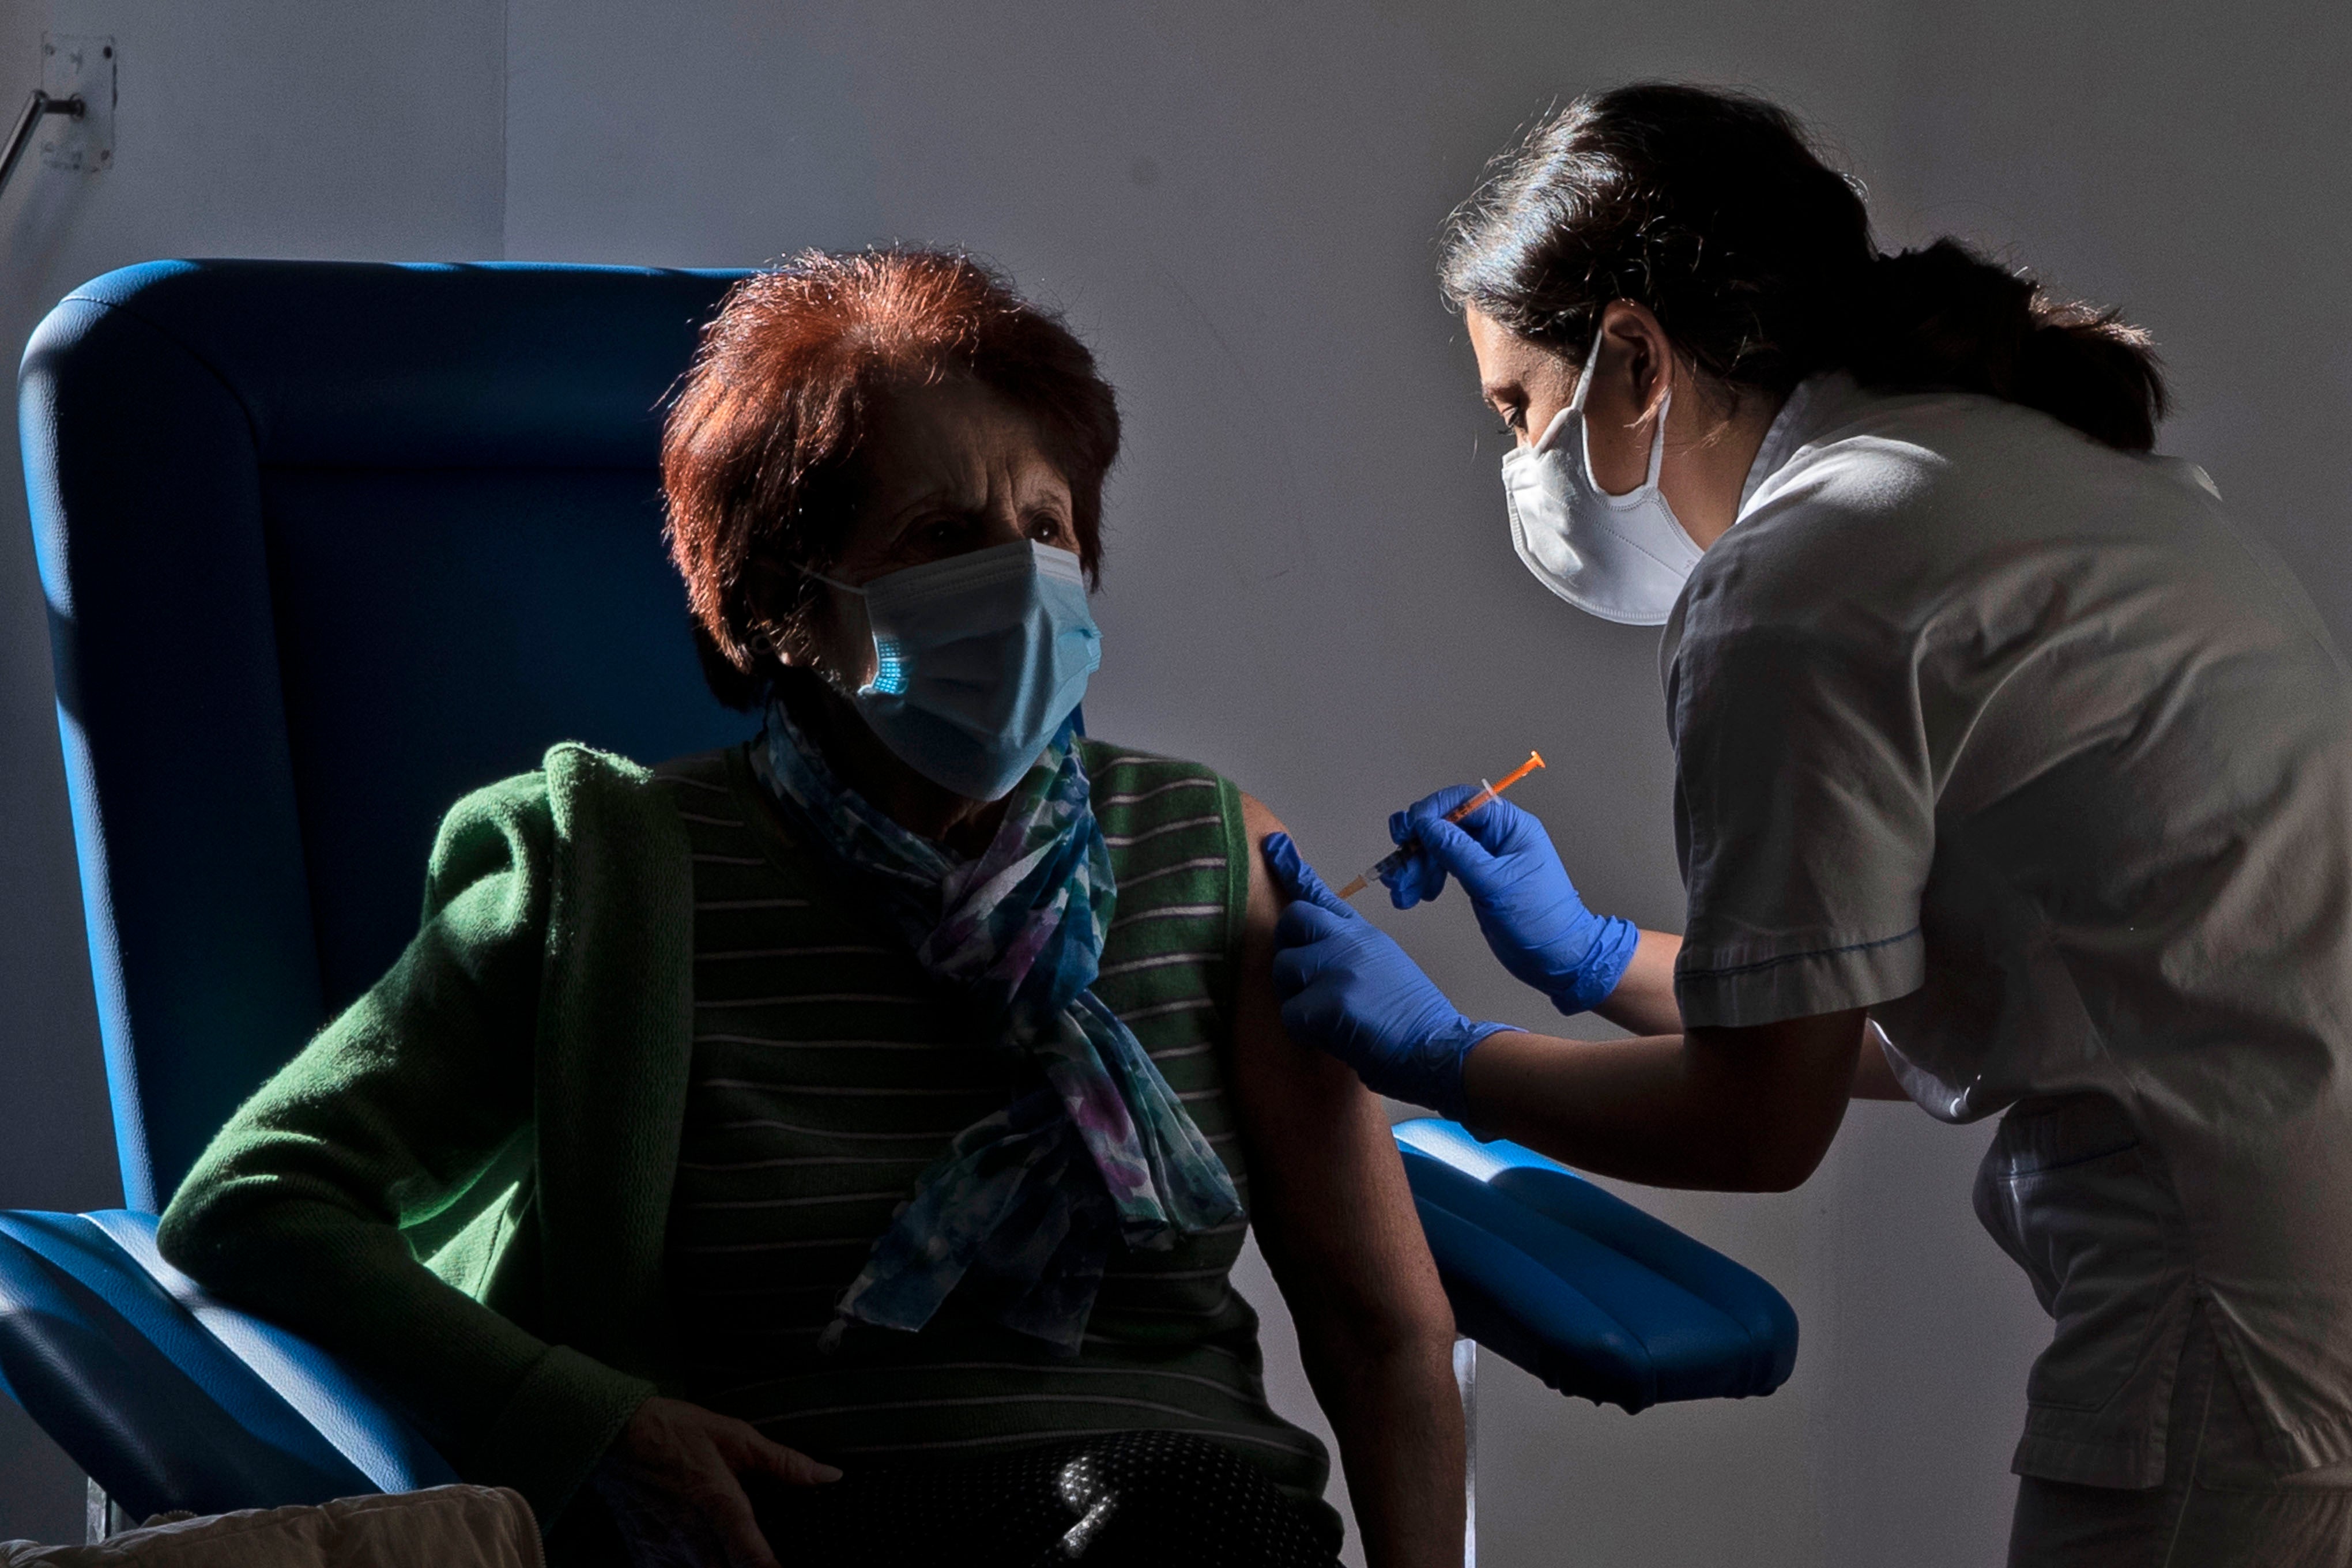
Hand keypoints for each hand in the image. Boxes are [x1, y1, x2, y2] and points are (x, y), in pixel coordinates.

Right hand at [598, 1395, 839, 1567]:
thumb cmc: (675, 1431)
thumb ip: (784, 1463)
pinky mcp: (646, 1558)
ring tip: (734, 1553)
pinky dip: (695, 1566)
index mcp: (719, 1504)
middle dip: (747, 1567)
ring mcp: (665, 1553)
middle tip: (764, 1556)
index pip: (752, 1557)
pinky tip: (707, 1554)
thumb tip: (829, 1475)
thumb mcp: (736, 1437)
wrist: (613, 1436)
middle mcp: (691, 1537)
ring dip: (723, 1566)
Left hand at [1263, 832, 1508, 1119]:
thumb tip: (1313, 957)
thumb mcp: (1386, 967)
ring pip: (1284, 970)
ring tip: (1331, 1019)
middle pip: (1291, 921)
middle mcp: (1350, 941)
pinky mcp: (1331, 1002)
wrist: (1442, 1050)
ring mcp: (1340, 967)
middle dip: (1288, 950)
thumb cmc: (1414, 1021)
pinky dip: (1306, 1032)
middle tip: (1306, 983)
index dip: (1292, 868)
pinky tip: (1335, 1038)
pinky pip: (1291, 1014)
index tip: (1272, 843)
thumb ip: (1350, 953)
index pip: (1321, 895)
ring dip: (1296, 1000)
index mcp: (1364, 935)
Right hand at [1380, 786, 1638, 1015]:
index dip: (1430, 811)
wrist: (1557, 959)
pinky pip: (1441, 866)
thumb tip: (1425, 824)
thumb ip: (1457, 851)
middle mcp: (1496, 836)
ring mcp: (1485, 858)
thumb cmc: (1540, 921)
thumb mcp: (1494, 884)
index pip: (1463, 801)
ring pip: (1437, 846)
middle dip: (1417, 846)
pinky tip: (1417, 896)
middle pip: (1444, 823)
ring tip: (1403, 893)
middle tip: (1400, 871)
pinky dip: (1424, 878)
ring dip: (1415, 866)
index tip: (1408, 832)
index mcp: (1510, 826)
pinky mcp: (1475, 878)